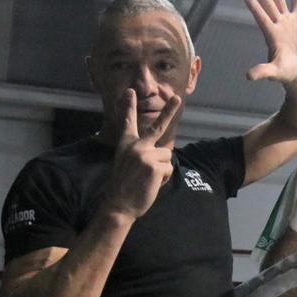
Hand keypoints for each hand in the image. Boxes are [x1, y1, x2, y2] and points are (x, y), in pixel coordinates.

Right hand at [102, 89, 180, 219]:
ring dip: (162, 168)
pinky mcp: (155, 166)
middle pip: (157, 126)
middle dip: (169, 110)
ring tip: (148, 178)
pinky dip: (163, 178)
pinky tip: (151, 183)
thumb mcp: (127, 163)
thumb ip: (141, 153)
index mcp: (126, 144)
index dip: (129, 106)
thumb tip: (163, 151)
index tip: (130, 91)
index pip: (128, 122)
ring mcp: (145, 154)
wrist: (119, 204)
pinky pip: (169, 168)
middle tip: (177, 97)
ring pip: (167, 156)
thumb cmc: (124, 187)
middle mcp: (136, 146)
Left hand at [244, 0, 296, 83]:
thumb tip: (248, 76)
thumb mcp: (275, 72)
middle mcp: (277, 24)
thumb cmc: (286, 72)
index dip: (254, 6)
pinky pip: (296, 2)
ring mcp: (286, 21)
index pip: (261, 17)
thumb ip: (263, 71)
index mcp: (271, 34)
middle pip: (267, 3)